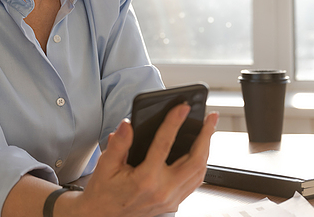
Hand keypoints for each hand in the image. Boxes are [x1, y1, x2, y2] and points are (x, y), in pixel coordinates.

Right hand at [68, 103, 218, 216]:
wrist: (102, 216)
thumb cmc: (104, 192)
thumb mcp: (105, 166)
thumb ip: (118, 145)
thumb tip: (127, 124)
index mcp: (145, 180)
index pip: (164, 145)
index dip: (174, 123)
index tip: (182, 107)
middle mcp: (162, 191)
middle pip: (195, 160)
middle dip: (205, 136)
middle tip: (210, 118)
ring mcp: (171, 199)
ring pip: (199, 172)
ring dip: (206, 149)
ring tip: (208, 131)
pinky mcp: (173, 203)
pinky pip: (194, 183)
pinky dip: (201, 165)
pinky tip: (201, 152)